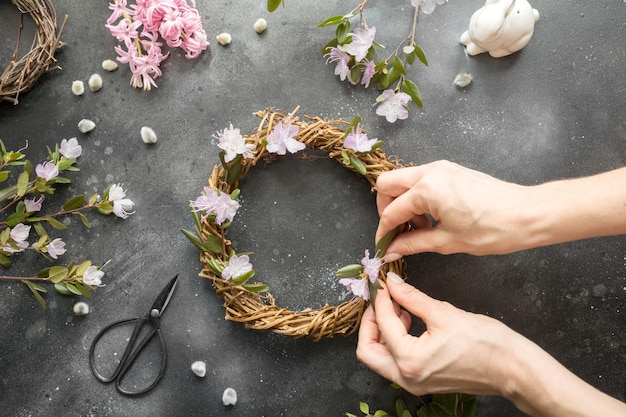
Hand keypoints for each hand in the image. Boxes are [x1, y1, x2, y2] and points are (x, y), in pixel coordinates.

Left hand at [357, 273, 625, 416]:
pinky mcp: (423, 382)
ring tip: (398, 308)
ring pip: (380, 359)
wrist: (513, 368)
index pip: (383, 323)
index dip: (381, 299)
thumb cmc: (486, 342)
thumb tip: (391, 282)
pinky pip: (396, 362)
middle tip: (380, 301)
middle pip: (368, 351)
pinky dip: (395, 342)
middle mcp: (407, 377)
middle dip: (369, 323)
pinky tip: (409, 321)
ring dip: (382, 332)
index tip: (384, 283)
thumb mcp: (444, 312)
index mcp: (410, 360)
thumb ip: (411, 297)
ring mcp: (414, 383)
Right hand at [375, 160, 534, 256]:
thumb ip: (414, 244)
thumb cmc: (494, 229)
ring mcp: (441, 168)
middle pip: (387, 185)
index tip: (383, 247)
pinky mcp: (450, 170)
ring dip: (402, 203)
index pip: (391, 211)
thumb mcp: (448, 242)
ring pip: (403, 180)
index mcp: (427, 189)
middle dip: (386, 209)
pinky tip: (430, 217)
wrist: (527, 214)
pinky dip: (416, 197)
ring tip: (419, 228)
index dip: (384, 232)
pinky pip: (420, 179)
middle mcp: (430, 172)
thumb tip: (391, 250)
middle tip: (397, 233)